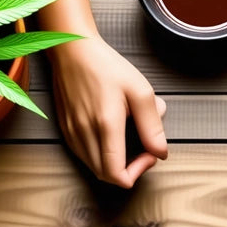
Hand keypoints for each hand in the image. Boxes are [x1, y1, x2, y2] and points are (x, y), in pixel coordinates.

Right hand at [50, 38, 167, 187]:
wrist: (73, 50)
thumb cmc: (106, 66)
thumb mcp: (140, 91)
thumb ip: (152, 126)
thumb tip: (160, 152)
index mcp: (105, 125)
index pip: (116, 175)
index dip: (137, 173)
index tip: (149, 154)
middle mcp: (84, 133)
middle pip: (105, 176)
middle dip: (128, 170)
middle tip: (143, 150)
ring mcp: (72, 133)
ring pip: (94, 168)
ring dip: (114, 164)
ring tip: (128, 141)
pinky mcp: (65, 130)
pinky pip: (84, 156)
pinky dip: (100, 156)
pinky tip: (111, 138)